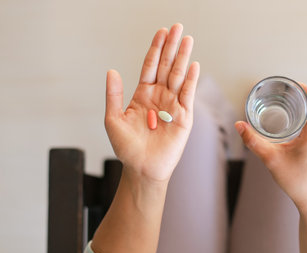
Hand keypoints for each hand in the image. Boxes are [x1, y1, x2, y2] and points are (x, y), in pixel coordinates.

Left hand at [104, 24, 199, 182]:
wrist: (142, 168)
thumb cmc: (127, 148)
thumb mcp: (113, 120)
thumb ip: (114, 95)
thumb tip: (111, 71)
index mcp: (143, 95)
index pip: (150, 66)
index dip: (155, 49)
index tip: (160, 32)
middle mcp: (159, 97)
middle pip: (166, 66)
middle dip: (171, 46)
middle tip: (177, 27)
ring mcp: (173, 105)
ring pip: (178, 76)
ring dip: (182, 58)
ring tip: (186, 39)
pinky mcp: (184, 117)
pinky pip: (187, 95)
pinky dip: (190, 80)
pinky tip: (193, 65)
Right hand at [235, 83, 306, 211]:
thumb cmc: (294, 180)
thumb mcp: (271, 159)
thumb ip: (253, 141)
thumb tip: (239, 125)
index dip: (304, 88)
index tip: (290, 84)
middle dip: (298, 94)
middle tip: (280, 90)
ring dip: (301, 103)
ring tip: (283, 98)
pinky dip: (302, 112)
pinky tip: (289, 113)